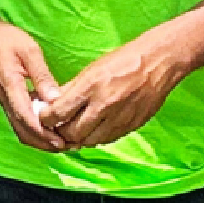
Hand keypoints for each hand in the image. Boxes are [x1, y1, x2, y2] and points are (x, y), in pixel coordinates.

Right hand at [0, 20, 68, 153]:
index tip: (62, 142)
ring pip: (20, 129)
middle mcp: (5, 99)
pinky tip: (49, 126)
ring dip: (40, 139)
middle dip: (45, 143)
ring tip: (62, 140)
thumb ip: (41, 75)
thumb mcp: (28, 50)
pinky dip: (34, 130)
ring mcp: (4, 100)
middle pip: (23, 131)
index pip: (26, 118)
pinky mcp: (5, 98)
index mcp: (11, 87)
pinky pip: (19, 121)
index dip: (44, 134)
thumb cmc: (5, 38)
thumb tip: (55, 100)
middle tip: (69, 146)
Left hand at [41, 35, 188, 150]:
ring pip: (89, 141)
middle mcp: (104, 105)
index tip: (45, 117)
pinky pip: (107, 140)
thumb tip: (53, 104)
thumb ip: (72, 89)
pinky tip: (94, 129)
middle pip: (72, 133)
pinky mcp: (132, 126)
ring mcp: (119, 118)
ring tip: (75, 129)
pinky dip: (97, 138)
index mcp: (91, 86)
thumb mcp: (92, 69)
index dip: (47, 119)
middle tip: (58, 127)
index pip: (58, 113)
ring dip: (79, 138)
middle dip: (61, 132)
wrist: (158, 63)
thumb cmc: (123, 61)